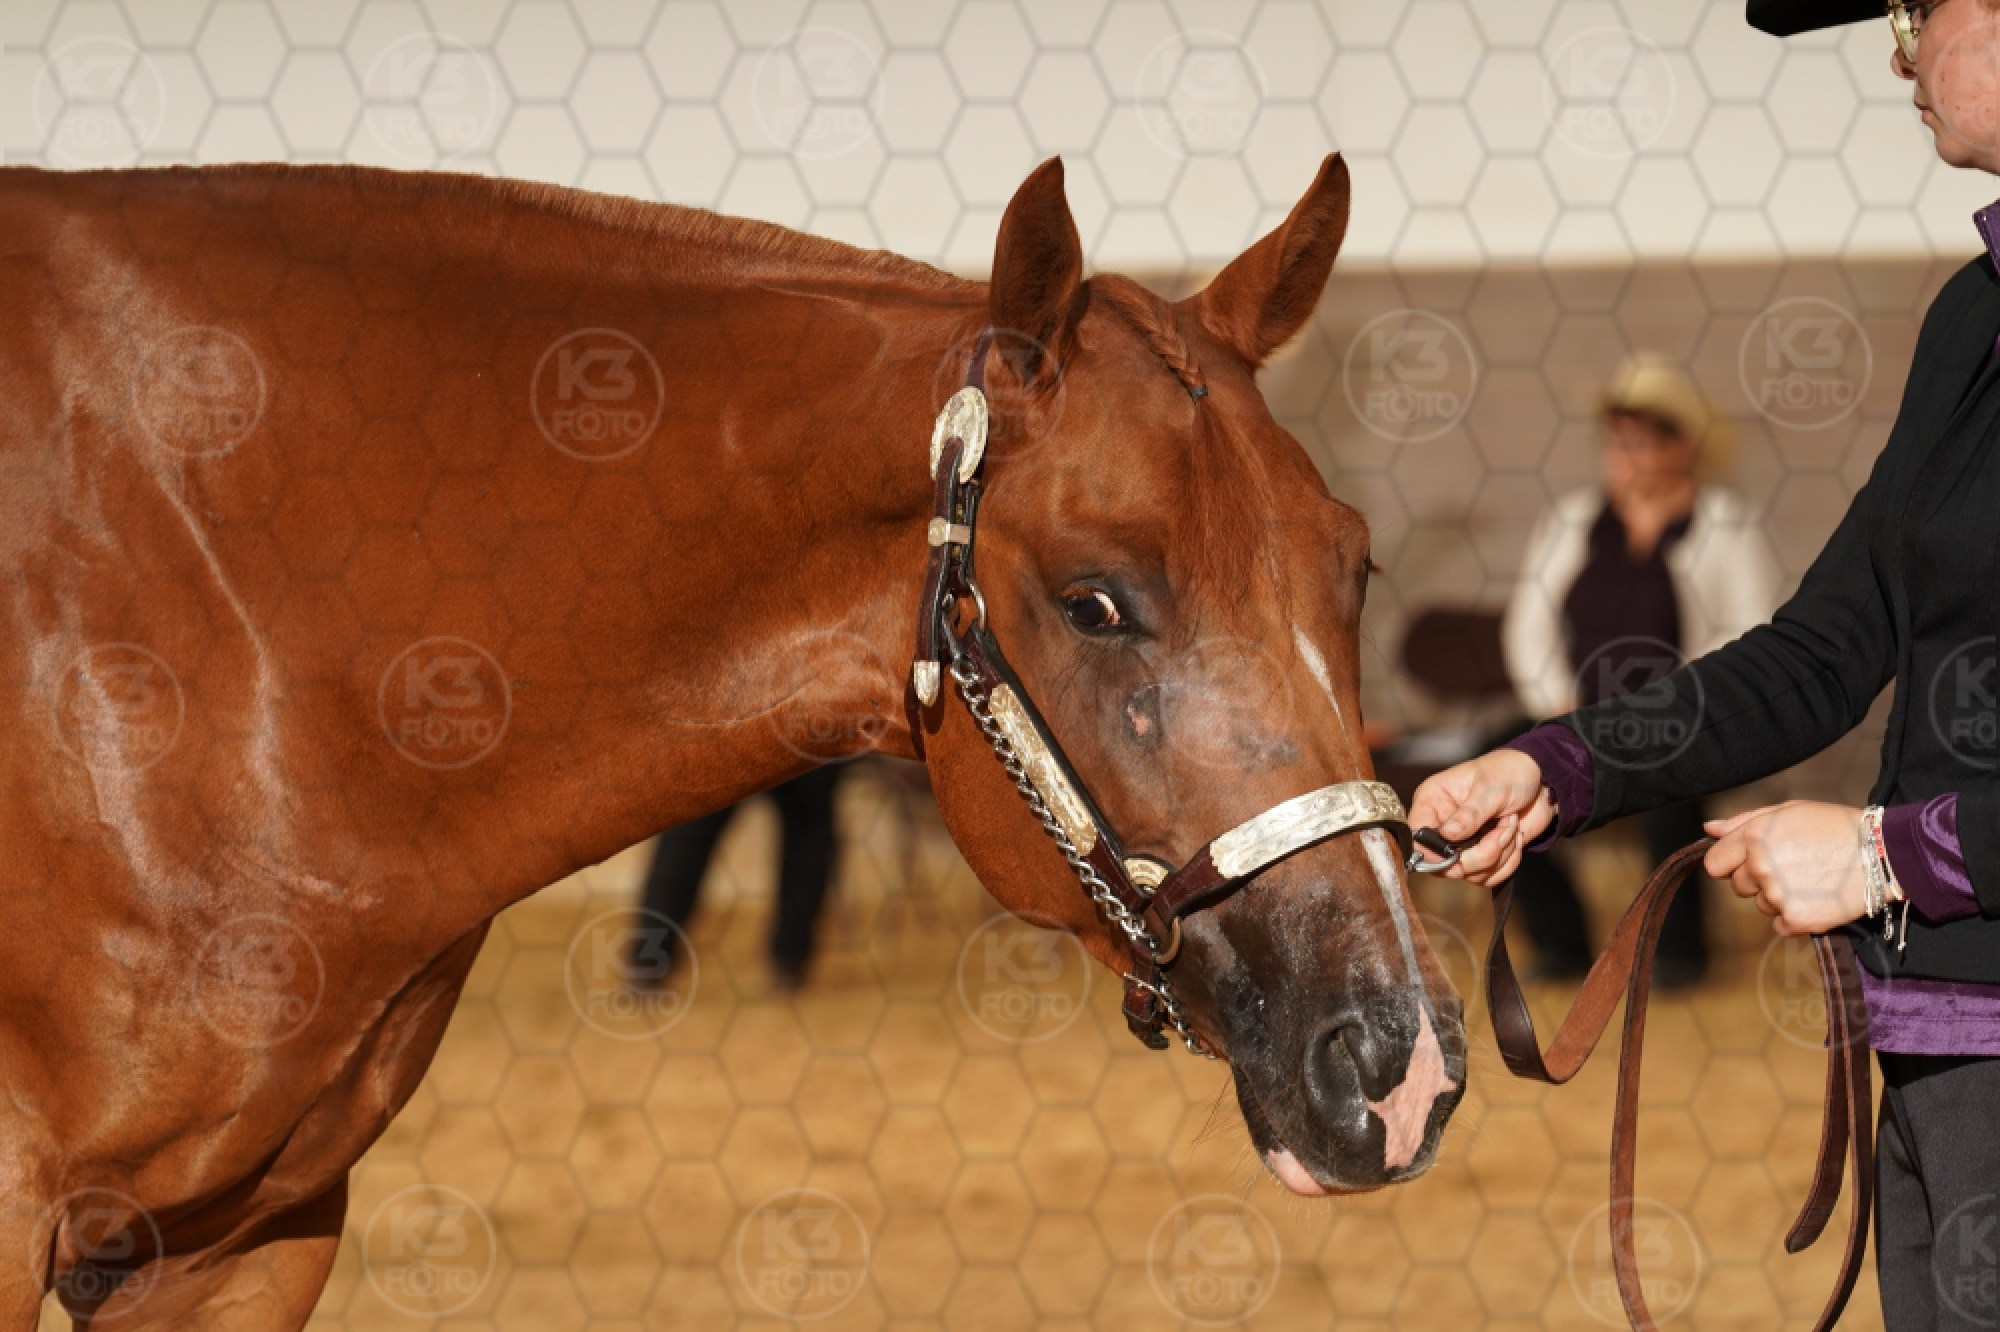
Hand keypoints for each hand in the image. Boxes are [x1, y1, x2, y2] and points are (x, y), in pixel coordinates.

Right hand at [1408, 749, 1557, 885]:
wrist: (1542, 781)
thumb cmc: (1509, 772)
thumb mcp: (1490, 788)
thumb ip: (1469, 814)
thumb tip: (1448, 835)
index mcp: (1433, 801)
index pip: (1416, 836)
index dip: (1432, 852)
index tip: (1457, 854)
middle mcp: (1442, 825)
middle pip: (1444, 864)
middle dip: (1480, 854)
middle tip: (1503, 831)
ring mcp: (1462, 844)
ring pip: (1470, 873)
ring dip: (1500, 854)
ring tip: (1510, 826)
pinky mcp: (1482, 855)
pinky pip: (1488, 877)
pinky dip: (1508, 861)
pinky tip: (1513, 837)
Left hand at [1703, 802, 1870, 936]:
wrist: (1884, 853)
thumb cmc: (1835, 826)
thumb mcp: (1789, 811)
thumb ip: (1744, 821)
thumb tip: (1709, 829)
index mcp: (1754, 838)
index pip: (1714, 863)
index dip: (1730, 864)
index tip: (1748, 862)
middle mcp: (1760, 867)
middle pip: (1738, 886)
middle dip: (1757, 879)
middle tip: (1793, 867)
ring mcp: (1778, 896)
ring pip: (1761, 905)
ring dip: (1778, 897)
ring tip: (1812, 879)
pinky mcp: (1798, 919)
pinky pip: (1781, 925)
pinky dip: (1795, 917)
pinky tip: (1817, 898)